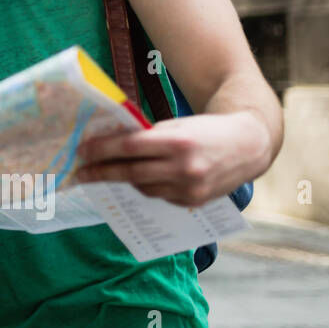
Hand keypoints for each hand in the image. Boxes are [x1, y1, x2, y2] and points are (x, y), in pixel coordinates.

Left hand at [73, 111, 271, 207]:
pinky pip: (159, 196)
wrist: (248, 146)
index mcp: (178, 142)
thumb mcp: (177, 125)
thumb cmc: (205, 130)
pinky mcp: (193, 202)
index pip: (130, 147)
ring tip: (107, 171)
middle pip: (131, 172)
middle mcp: (184, 168)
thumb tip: (110, 144)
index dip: (102, 150)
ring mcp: (189, 188)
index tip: (81, 151)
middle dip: (101, 172)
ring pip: (143, 187)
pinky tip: (143, 177)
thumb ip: (147, 136)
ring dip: (124, 179)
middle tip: (80, 172)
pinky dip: (148, 186)